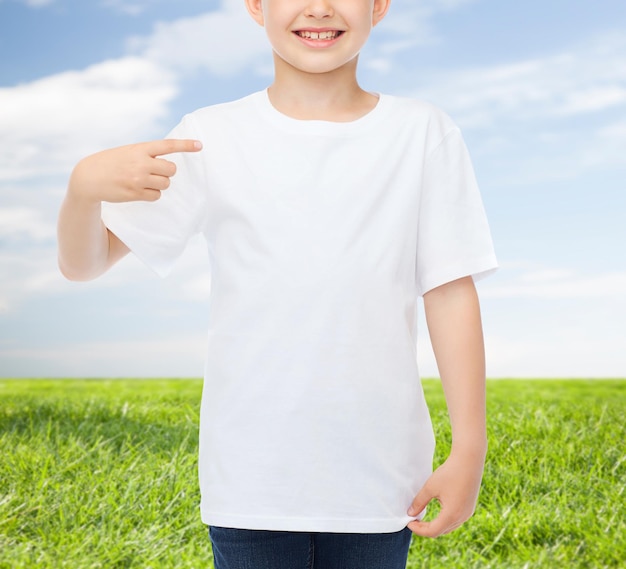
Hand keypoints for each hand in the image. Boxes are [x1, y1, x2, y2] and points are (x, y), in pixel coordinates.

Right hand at [68, 139, 202, 204]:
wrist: (88, 177)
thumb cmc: (112, 162)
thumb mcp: (128, 151)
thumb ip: (147, 154)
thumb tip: (168, 166)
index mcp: (140, 148)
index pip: (168, 145)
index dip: (186, 145)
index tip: (200, 145)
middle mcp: (141, 163)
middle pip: (172, 170)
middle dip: (167, 172)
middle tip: (155, 172)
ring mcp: (138, 179)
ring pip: (166, 184)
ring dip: (160, 184)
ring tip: (145, 181)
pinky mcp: (135, 193)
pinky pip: (157, 196)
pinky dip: (152, 194)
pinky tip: (140, 190)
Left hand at [406, 445, 485, 537]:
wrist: (468, 461)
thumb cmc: (449, 473)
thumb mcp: (430, 487)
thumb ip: (419, 502)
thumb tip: (410, 514)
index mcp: (451, 515)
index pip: (432, 531)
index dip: (418, 529)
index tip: (408, 522)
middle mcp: (461, 518)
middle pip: (441, 531)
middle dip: (425, 528)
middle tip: (413, 520)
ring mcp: (467, 513)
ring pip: (448, 527)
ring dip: (435, 525)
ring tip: (422, 517)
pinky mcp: (469, 508)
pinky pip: (455, 520)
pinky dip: (444, 520)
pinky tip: (437, 512)